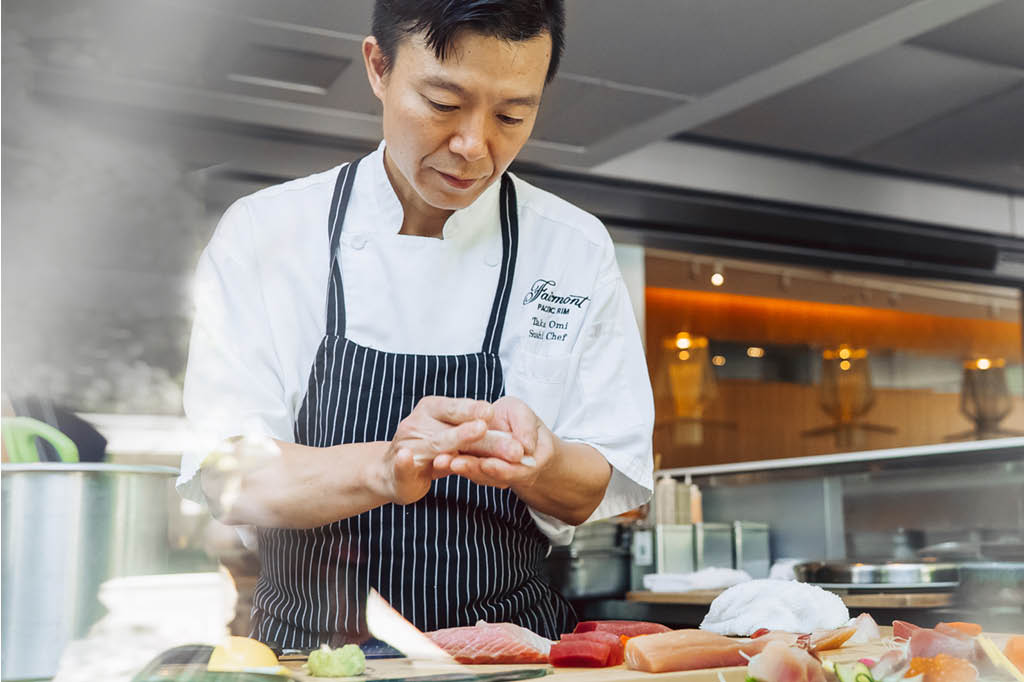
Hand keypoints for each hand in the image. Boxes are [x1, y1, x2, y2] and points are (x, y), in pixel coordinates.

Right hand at [382, 396, 519, 504]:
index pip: (458, 408)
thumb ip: (479, 436)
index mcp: (433, 408)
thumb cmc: (433, 451)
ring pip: (434, 445)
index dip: (474, 410)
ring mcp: (406, 444)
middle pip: (453, 429)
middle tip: (500, 441)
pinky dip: (404, 462)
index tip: (492, 413)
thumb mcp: (456, 438)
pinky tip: (405, 457)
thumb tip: (519, 443)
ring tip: (471, 436)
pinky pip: (401, 464)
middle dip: (477, 436)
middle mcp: (419, 423)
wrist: (394, 472)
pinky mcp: (398, 468)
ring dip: (453, 443)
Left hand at [433, 396, 553, 489]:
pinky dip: (451, 464)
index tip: (488, 464)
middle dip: (473, 469)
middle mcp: (509, 473)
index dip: (501, 468)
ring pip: (475, 473)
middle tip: (456, 464)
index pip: (515, 470)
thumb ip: (526, 428)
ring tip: (441, 462)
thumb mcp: (525, 416)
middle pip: (490, 475)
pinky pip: (464, 468)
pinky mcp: (474, 468)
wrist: (511, 429)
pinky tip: (438, 460)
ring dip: (458, 468)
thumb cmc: (519, 420)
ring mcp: (490, 472)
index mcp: (529, 464)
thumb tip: (526, 446)